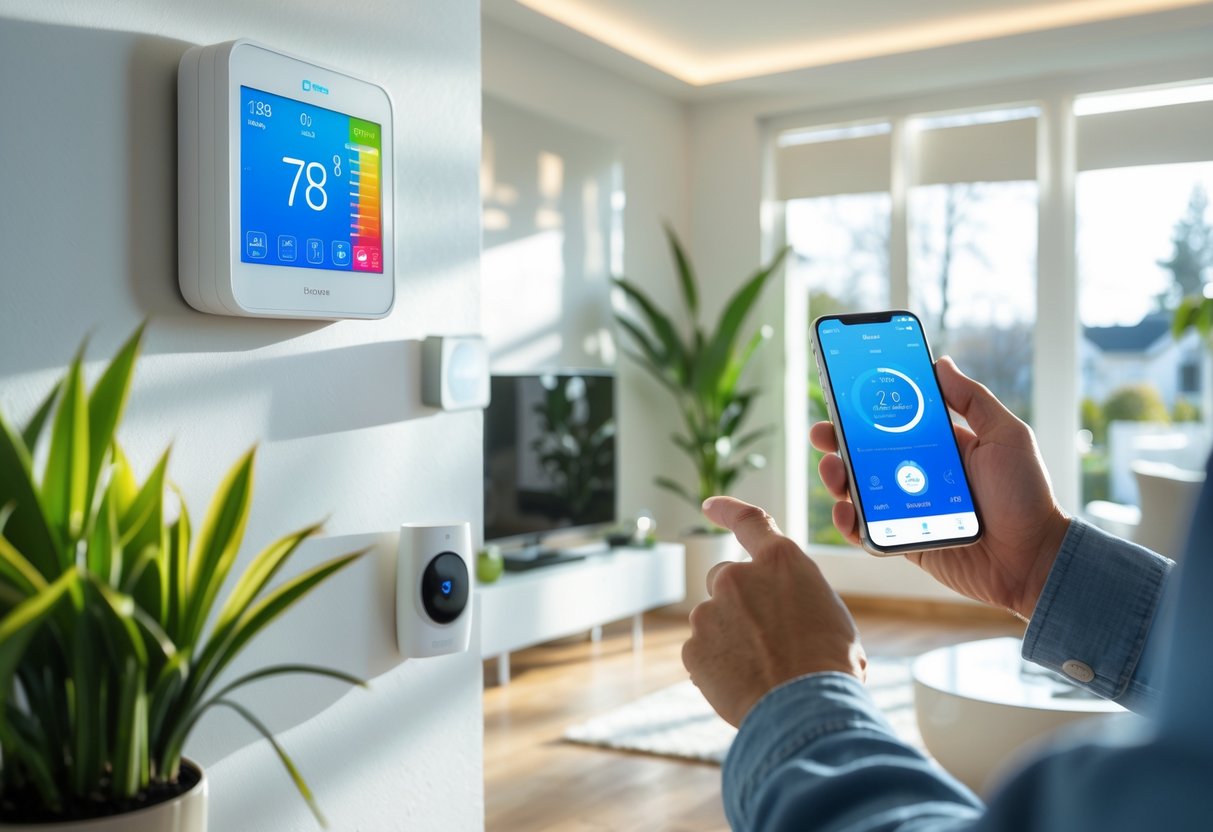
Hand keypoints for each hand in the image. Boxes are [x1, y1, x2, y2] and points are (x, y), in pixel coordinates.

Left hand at [681, 496, 865, 727]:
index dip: (726, 509)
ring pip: (714, 618)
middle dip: (738, 599)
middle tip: (764, 635)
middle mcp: (738, 578)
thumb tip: (783, 611)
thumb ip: (795, 597)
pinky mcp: (694, 647)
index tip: (709, 506)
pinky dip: (717, 665)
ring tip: (763, 669)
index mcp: (780, 561)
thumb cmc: (830, 665)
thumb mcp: (828, 614)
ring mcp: (710, 612)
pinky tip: (744, 684)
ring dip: (730, 636)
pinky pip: (702, 651)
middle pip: (725, 577)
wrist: (806, 710)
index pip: (748, 520)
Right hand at [810, 356, 1069, 618]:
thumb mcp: (1007, 437)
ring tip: (833, 471)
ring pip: (859, 490)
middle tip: (822, 432)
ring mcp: (906, 509)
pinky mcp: (902, 540)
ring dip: (838, 478)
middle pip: (866, 454)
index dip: (866, 409)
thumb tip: (940, 363)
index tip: (843, 393)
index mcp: (940, 447)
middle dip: (838, 441)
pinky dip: (848, 521)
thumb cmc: (1027, 496)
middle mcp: (918, 475)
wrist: (1034, 560)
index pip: (894, 423)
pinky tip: (845, 510)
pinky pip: (866, 530)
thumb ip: (973, 400)